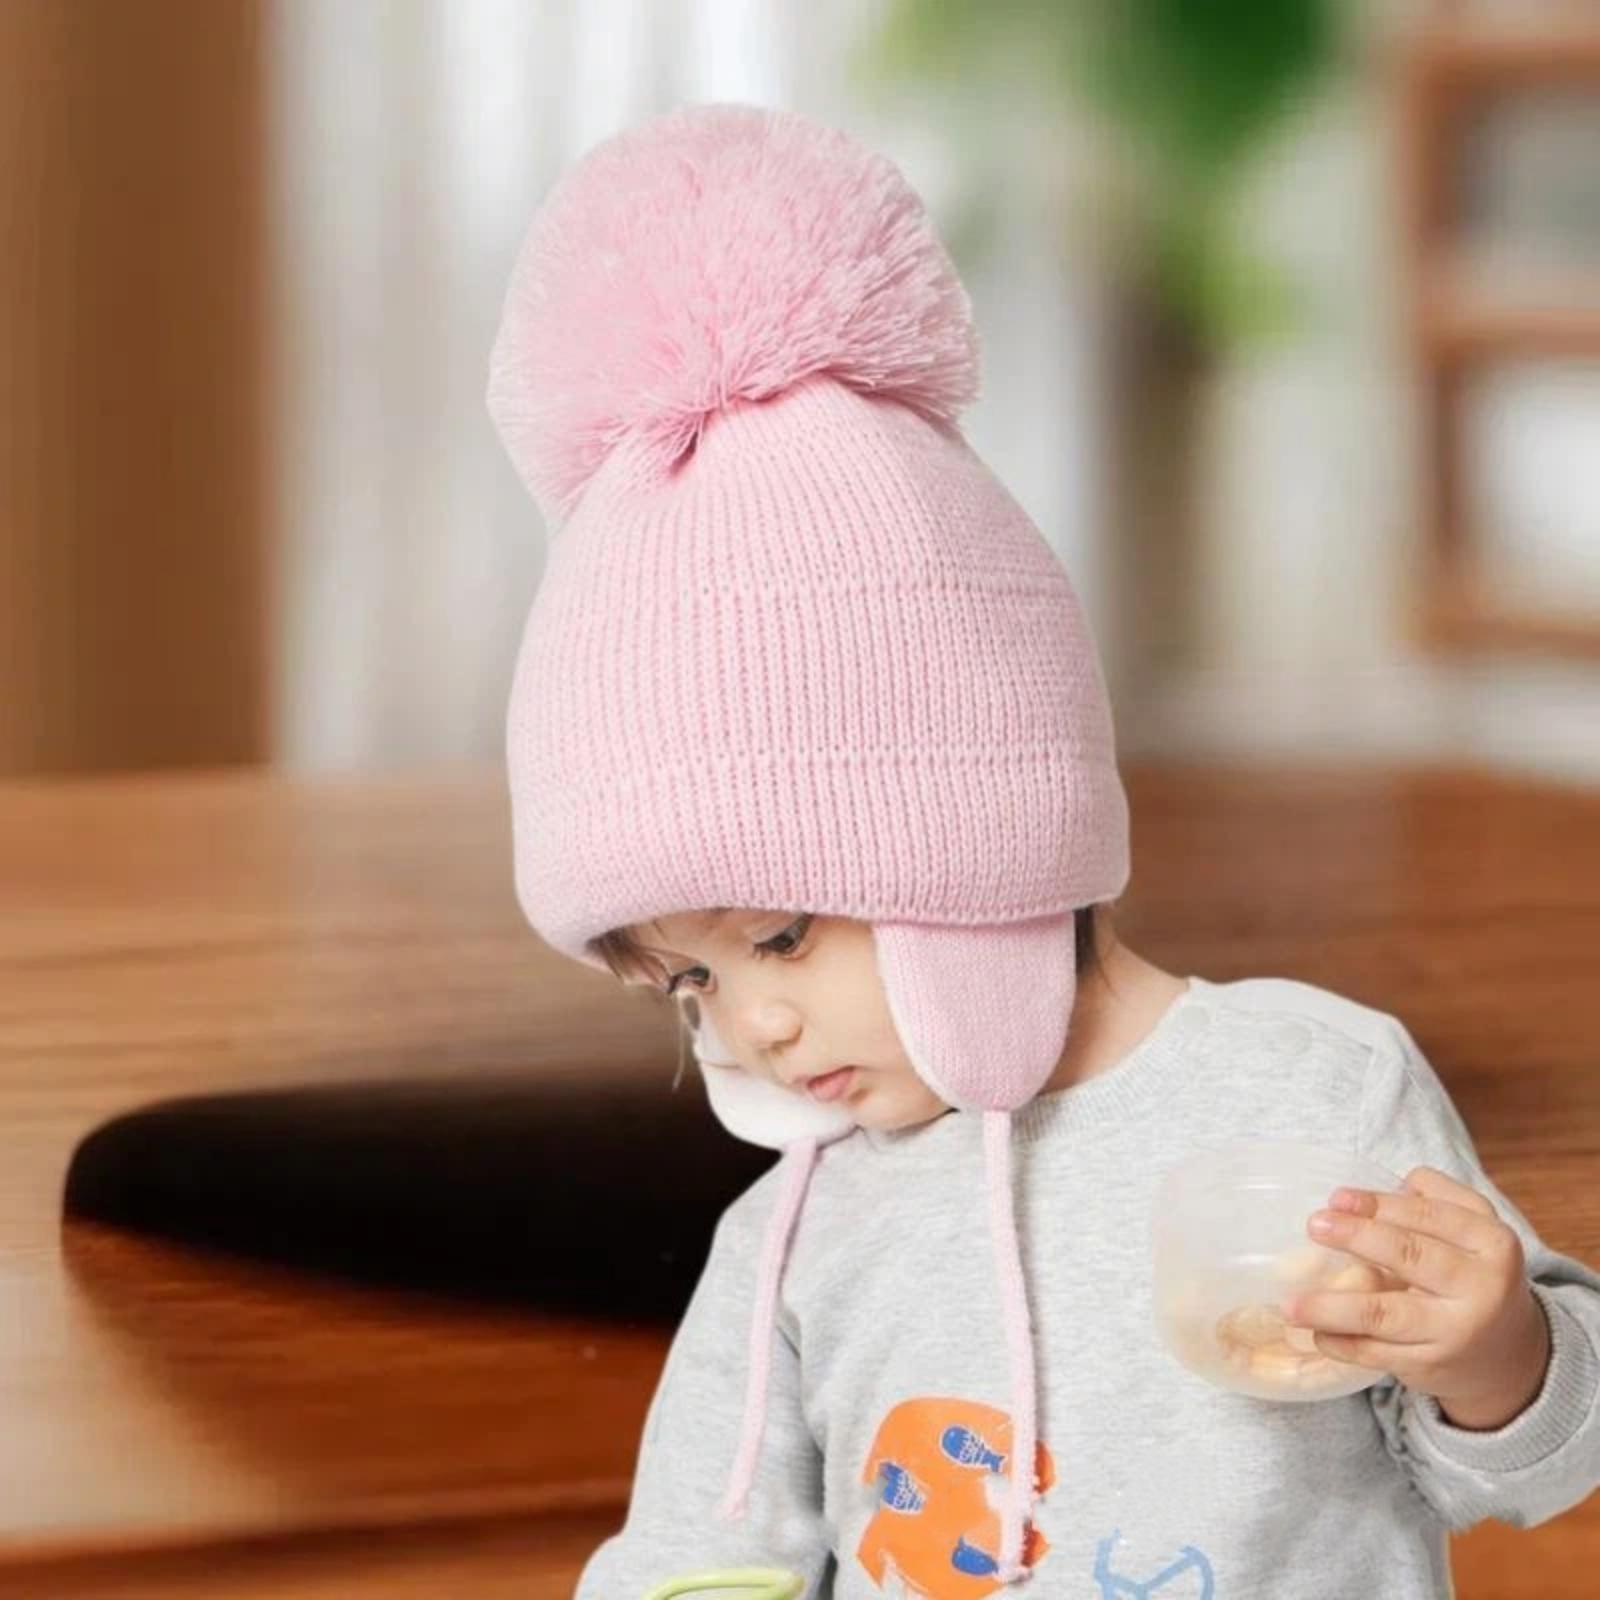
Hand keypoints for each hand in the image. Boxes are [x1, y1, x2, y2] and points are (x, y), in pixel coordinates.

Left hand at [1281, 1165, 1551, 1430]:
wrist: (1508, 1355)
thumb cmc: (1474, 1274)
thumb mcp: (1474, 1230)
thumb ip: (1433, 1199)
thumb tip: (1371, 1192)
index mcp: (1492, 1244)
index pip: (1430, 1216)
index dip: (1380, 1204)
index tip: (1337, 1198)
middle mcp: (1482, 1289)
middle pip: (1410, 1255)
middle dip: (1356, 1237)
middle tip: (1314, 1226)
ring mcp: (1456, 1332)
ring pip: (1385, 1313)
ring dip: (1332, 1307)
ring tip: (1291, 1302)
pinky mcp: (1433, 1365)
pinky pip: (1377, 1353)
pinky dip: (1340, 1342)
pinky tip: (1314, 1331)